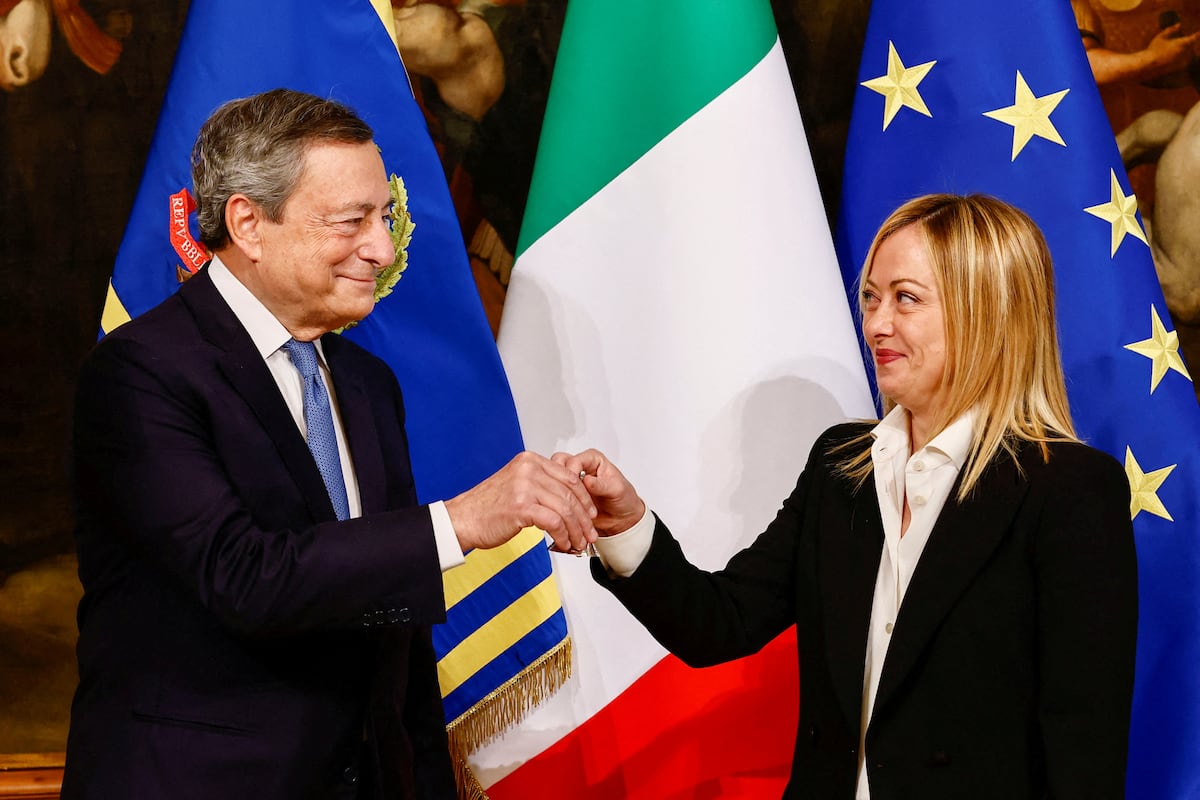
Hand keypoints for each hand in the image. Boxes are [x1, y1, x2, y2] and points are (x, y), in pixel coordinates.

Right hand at [445, 451, 596, 552]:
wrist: (462, 519)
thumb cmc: (487, 507)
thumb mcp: (516, 484)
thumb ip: (539, 483)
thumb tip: (565, 496)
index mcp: (530, 461)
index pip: (569, 477)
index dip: (584, 497)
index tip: (590, 513)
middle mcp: (529, 469)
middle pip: (570, 494)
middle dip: (584, 518)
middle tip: (590, 533)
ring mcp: (525, 486)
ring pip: (565, 509)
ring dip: (576, 530)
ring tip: (579, 543)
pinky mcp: (522, 506)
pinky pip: (554, 522)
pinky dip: (563, 535)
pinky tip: (563, 544)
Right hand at [552, 449, 645, 536]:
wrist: (622, 518)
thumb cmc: (624, 499)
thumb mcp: (617, 489)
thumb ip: (601, 484)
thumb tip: (587, 481)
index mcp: (593, 459)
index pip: (574, 460)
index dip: (571, 473)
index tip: (574, 486)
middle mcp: (580, 466)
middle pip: (558, 464)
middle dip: (560, 480)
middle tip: (566, 494)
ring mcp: (571, 480)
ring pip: (553, 477)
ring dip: (557, 490)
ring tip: (567, 504)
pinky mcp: (566, 493)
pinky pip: (555, 492)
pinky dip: (557, 500)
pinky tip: (565, 508)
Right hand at [1145, 25, 1199, 72]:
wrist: (1149, 65)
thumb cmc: (1154, 49)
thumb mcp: (1161, 37)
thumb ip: (1171, 30)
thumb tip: (1179, 24)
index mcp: (1182, 43)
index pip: (1195, 37)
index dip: (1198, 35)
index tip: (1199, 33)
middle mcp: (1185, 52)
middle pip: (1192, 46)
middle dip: (1188, 44)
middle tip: (1175, 45)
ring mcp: (1184, 60)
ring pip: (1189, 54)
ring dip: (1185, 52)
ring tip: (1171, 52)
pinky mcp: (1181, 67)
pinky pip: (1185, 61)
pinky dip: (1182, 59)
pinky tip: (1172, 59)